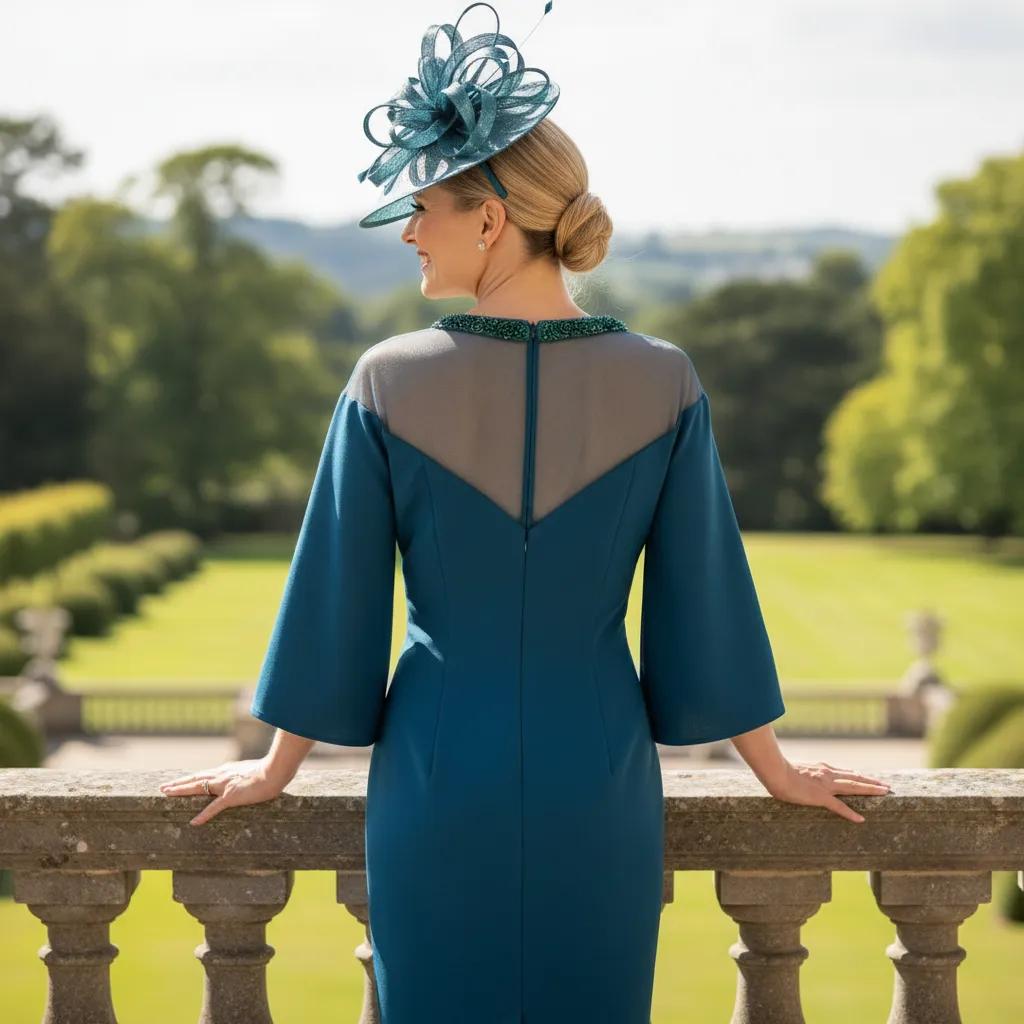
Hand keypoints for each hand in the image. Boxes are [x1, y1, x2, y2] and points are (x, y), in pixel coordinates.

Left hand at [158, 758, 286, 826]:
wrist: (276, 770)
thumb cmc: (270, 770)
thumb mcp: (253, 771)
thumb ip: (245, 775)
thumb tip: (246, 778)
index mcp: (227, 770)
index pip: (204, 774)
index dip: (190, 778)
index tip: (179, 780)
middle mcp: (222, 775)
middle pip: (195, 778)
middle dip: (178, 783)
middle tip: (163, 787)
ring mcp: (225, 785)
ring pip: (197, 788)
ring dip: (181, 790)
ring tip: (167, 793)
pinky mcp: (231, 796)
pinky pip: (214, 807)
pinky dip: (203, 815)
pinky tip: (194, 822)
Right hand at [764, 760, 890, 822]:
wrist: (775, 772)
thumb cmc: (780, 770)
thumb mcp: (797, 769)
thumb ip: (805, 773)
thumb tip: (804, 776)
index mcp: (822, 769)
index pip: (845, 773)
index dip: (859, 776)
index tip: (869, 778)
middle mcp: (828, 775)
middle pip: (855, 778)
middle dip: (872, 782)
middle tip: (886, 786)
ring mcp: (826, 786)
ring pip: (853, 787)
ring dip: (870, 790)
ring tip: (884, 793)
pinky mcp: (820, 797)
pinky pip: (839, 806)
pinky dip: (850, 813)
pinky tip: (860, 819)